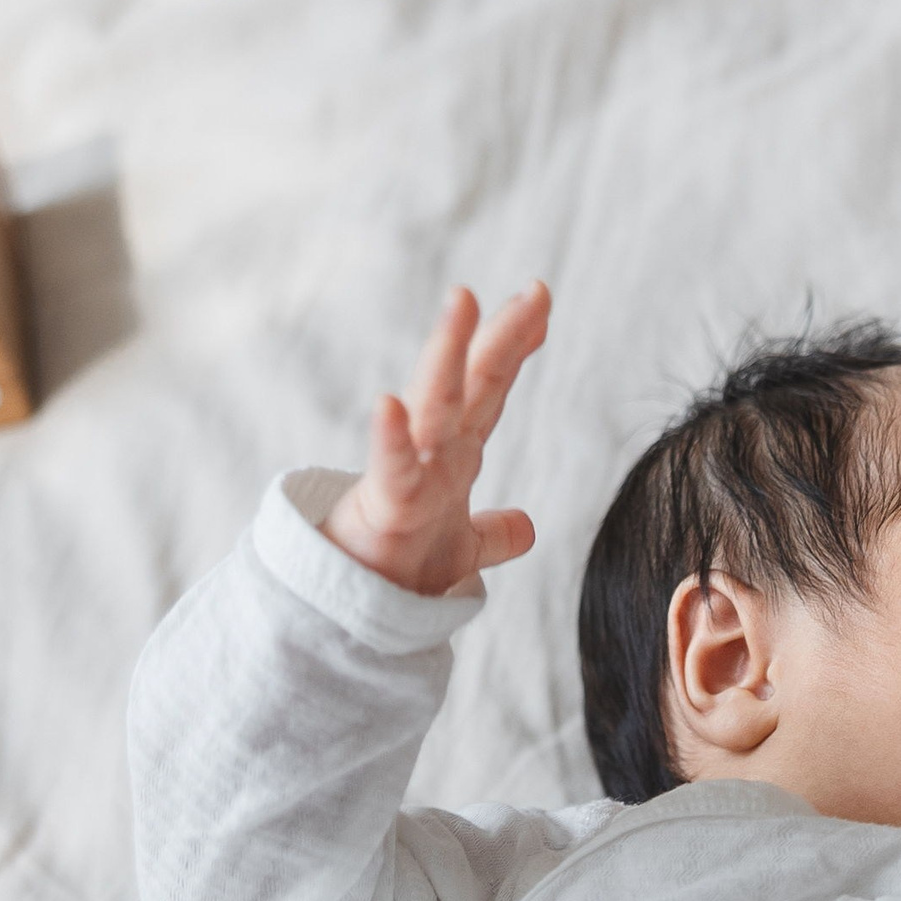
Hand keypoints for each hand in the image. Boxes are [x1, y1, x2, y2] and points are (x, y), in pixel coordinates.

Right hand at [322, 281, 550, 594]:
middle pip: (473, 382)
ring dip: (448, 351)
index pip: (490, 389)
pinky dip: (390, 436)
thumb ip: (494, 534)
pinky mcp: (386, 506)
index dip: (515, 346)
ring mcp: (411, 472)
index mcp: (455, 452)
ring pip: (434, 405)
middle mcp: (435, 450)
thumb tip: (527, 528)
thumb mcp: (462, 550)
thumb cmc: (403, 567)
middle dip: (499, 333)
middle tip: (536, 289)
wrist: (360, 610)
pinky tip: (388, 402)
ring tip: (463, 299)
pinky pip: (391, 469)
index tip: (540, 300)